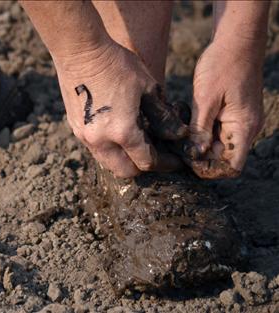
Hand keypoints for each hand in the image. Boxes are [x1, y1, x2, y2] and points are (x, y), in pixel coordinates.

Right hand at [54, 41, 186, 177]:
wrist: (79, 51)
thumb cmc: (116, 64)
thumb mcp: (147, 88)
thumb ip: (163, 116)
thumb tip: (177, 134)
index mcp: (122, 131)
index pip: (147, 161)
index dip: (165, 163)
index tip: (174, 160)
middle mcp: (101, 140)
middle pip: (125, 171)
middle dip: (143, 167)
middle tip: (156, 155)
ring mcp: (84, 136)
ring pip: (107, 162)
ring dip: (124, 159)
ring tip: (137, 143)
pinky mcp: (76, 128)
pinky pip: (96, 149)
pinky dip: (110, 148)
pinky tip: (119, 132)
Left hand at [189, 39, 264, 177]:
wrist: (235, 40)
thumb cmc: (223, 64)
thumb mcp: (206, 98)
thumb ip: (200, 129)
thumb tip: (194, 155)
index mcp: (243, 128)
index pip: (231, 166)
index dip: (210, 169)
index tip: (187, 160)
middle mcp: (244, 129)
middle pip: (221, 157)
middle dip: (197, 155)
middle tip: (174, 145)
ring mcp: (238, 121)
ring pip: (215, 145)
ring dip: (196, 142)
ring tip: (177, 131)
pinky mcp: (230, 113)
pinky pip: (214, 130)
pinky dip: (198, 129)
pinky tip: (183, 119)